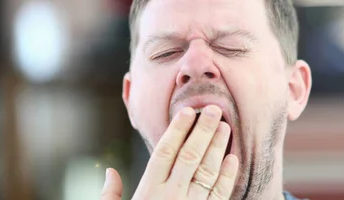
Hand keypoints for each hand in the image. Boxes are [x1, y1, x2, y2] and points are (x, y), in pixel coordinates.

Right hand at [100, 105, 238, 199]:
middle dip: (203, 131)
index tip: (188, 112)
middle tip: (214, 109)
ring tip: (226, 126)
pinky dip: (228, 177)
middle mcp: (171, 197)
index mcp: (148, 192)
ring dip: (219, 148)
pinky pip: (219, 195)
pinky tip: (234, 159)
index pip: (164, 153)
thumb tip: (109, 171)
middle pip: (190, 157)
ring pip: (208, 172)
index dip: (177, 130)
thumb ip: (109, 197)